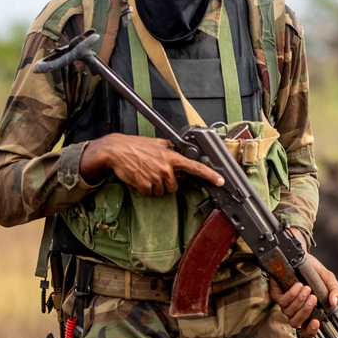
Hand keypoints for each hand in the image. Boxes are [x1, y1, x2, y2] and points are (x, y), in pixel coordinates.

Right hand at [80, 133, 223, 195]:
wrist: (116, 150)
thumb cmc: (136, 146)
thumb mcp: (158, 143)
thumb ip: (171, 149)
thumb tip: (180, 152)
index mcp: (171, 157)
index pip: (195, 167)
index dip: (209, 175)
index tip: (220, 181)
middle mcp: (166, 168)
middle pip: (175, 185)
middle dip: (167, 182)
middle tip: (156, 172)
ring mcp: (155, 177)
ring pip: (162, 191)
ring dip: (155, 186)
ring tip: (146, 173)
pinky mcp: (144, 185)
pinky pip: (150, 194)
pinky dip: (145, 189)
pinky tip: (140, 178)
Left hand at [270, 234, 337, 337]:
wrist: (301, 256)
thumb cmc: (314, 271)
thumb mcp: (328, 279)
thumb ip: (335, 291)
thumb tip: (334, 303)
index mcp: (309, 311)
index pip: (307, 330)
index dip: (310, 331)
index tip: (316, 322)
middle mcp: (296, 310)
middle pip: (296, 323)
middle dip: (305, 311)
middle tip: (313, 298)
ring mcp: (285, 304)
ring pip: (289, 312)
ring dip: (299, 301)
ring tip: (307, 288)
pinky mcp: (277, 295)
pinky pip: (282, 301)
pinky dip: (291, 294)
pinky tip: (298, 285)